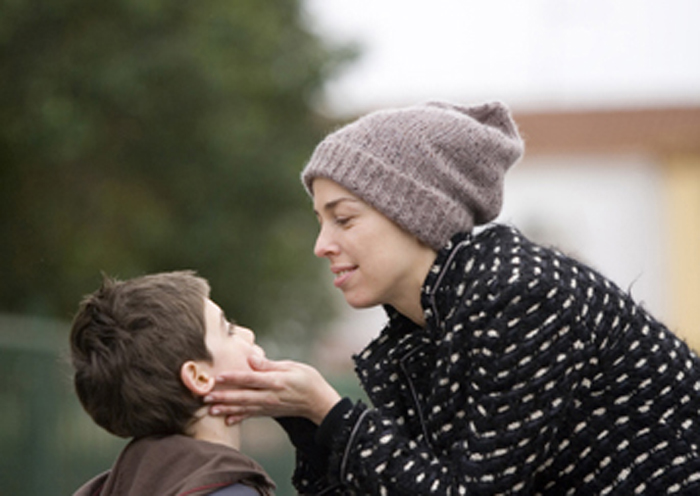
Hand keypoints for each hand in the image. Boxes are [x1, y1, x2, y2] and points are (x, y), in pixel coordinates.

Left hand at [205, 355, 341, 424]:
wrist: (318, 402)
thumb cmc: (307, 379)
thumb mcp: (292, 367)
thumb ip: (270, 365)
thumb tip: (252, 359)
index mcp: (276, 381)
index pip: (251, 379)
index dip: (234, 377)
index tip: (219, 376)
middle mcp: (270, 396)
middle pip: (243, 396)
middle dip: (224, 397)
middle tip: (205, 397)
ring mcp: (269, 406)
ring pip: (244, 408)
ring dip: (226, 408)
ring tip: (210, 409)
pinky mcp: (269, 412)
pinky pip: (251, 415)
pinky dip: (239, 418)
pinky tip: (227, 420)